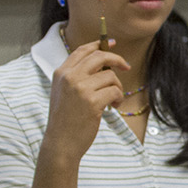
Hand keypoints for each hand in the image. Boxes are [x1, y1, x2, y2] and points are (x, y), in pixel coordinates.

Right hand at [44, 39, 131, 161]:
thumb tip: (102, 62)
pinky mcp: (92, 101)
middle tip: (126, 67)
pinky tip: (113, 106)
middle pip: (100, 56)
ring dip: (117, 87)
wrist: (60, 143)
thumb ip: (76, 76)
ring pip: (110, 76)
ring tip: (113, 100)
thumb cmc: (65, 120)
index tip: (112, 44)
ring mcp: (80, 88)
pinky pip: (115, 90)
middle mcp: (69, 77)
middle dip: (117, 59)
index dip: (99, 44)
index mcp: (61, 73)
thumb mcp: (63, 92)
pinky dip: (118, 98)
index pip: (82, 50)